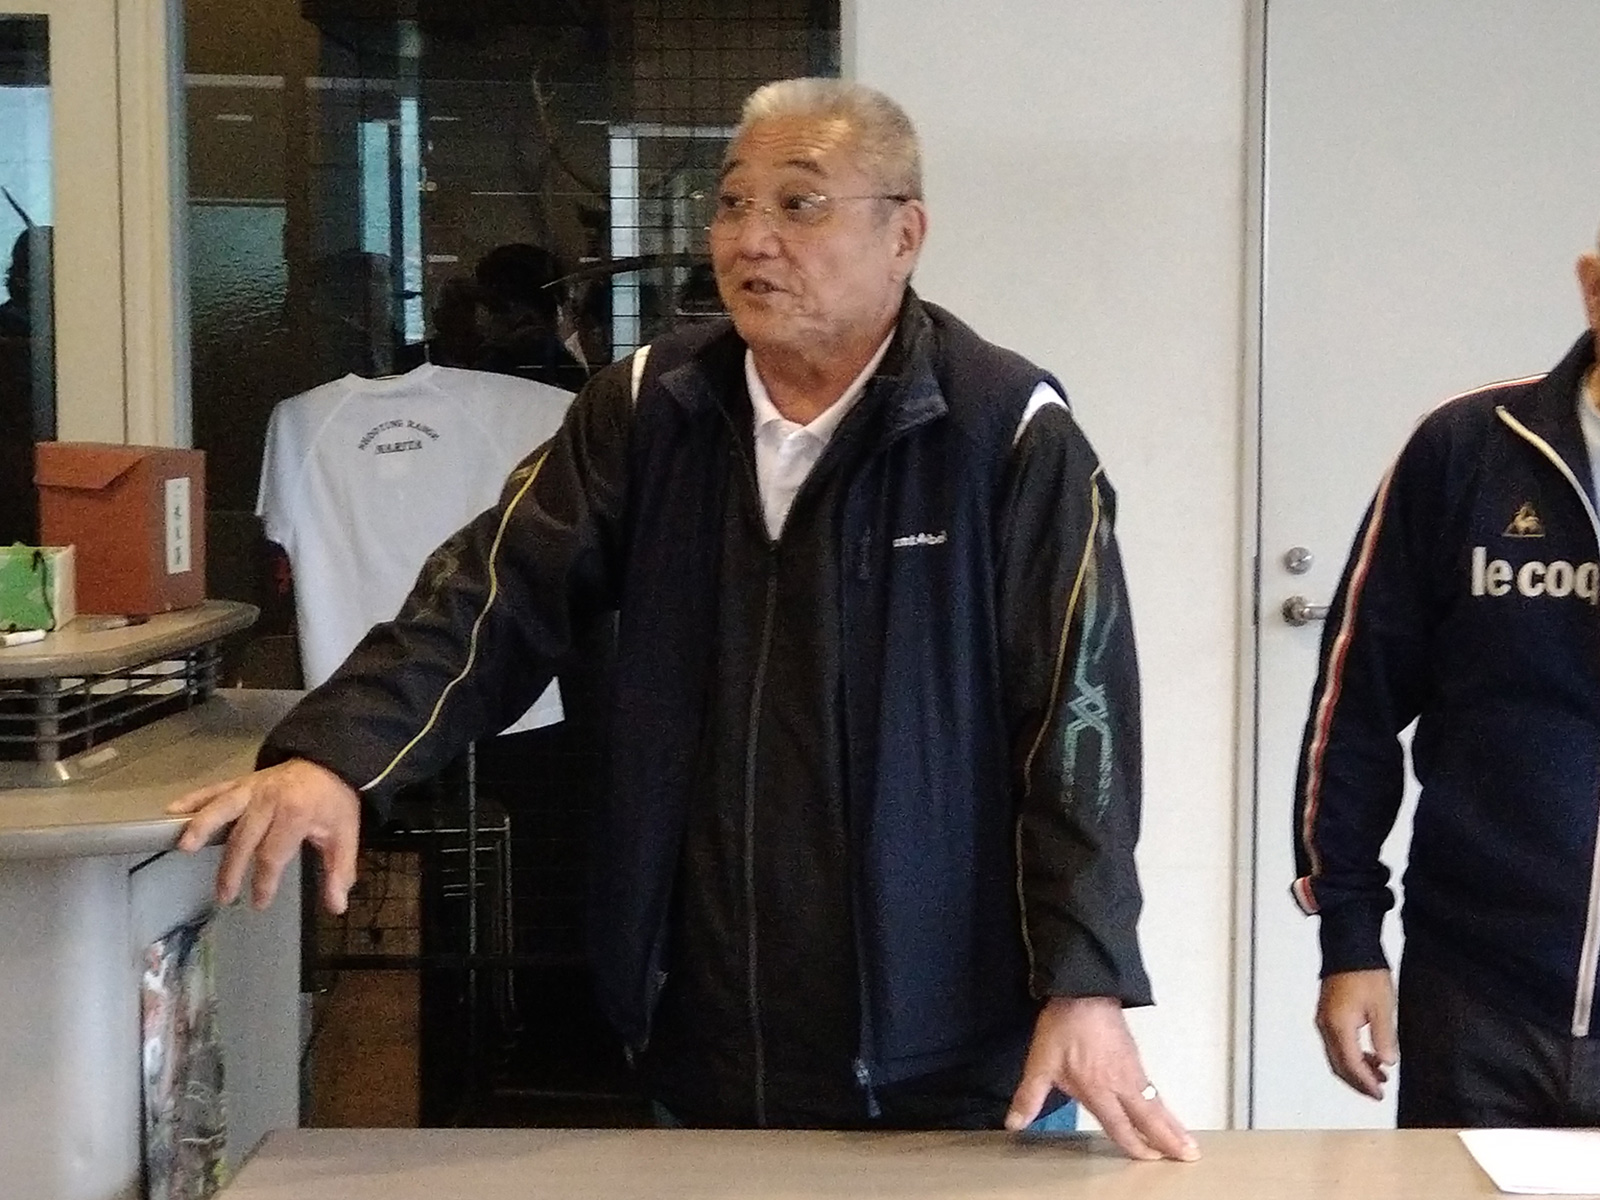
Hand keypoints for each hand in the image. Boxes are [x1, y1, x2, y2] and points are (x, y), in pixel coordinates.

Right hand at [166, 758, 361, 913]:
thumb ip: (340, 871)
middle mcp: (269, 800)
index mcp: (295, 814)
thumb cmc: (333, 802)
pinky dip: (193, 799)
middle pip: (244, 839)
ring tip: (185, 847)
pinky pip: (215, 790)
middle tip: (224, 896)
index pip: (273, 854)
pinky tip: (172, 812)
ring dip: (202, 827)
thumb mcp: (344, 835)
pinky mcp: (241, 782)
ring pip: (222, 809)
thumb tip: (337, 907)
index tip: (259, 903)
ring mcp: (252, 789)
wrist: (328, 760)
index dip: (265, 881)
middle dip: (231, 870)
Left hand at [1005, 995, 1199, 1161]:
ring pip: (1156, 1103)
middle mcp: (1121, 1083)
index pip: (1120, 1127)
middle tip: (1189, 1155)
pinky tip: (1165, 1108)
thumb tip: (1014, 1122)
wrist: (1083, 991)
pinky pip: (1154, 1087)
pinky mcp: (1135, 1055)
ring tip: (1187, 1140)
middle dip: (1168, 1139)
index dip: (1134, 1146)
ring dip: (1172, 1123)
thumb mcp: (1039, 1063)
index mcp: (1099, 1090)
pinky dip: (1164, 1102)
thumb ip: (1029, 1097)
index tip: (1148, 1159)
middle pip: (1149, 1118)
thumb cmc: (1063, 1026)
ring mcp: (1132, 1069)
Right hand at [1315, 968, 1397, 1098]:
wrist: (1348, 948)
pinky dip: (1350, 1055)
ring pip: (1335, 1056)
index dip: (1365, 1083)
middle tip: (1377, 1092)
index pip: (1350, 1064)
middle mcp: (1326, 1025)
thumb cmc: (1365, 972)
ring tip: (1378, 1075)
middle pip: (1338, 1065)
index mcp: (1339, 1025)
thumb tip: (1386, 1062)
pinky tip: (1368, 1055)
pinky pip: (1335, 1044)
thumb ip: (1383, 1037)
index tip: (1379, 1093)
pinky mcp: (1326, 1014)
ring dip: (1355, 1069)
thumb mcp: (1382, 1006)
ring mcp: (1324, 1020)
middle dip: (1358, 1082)